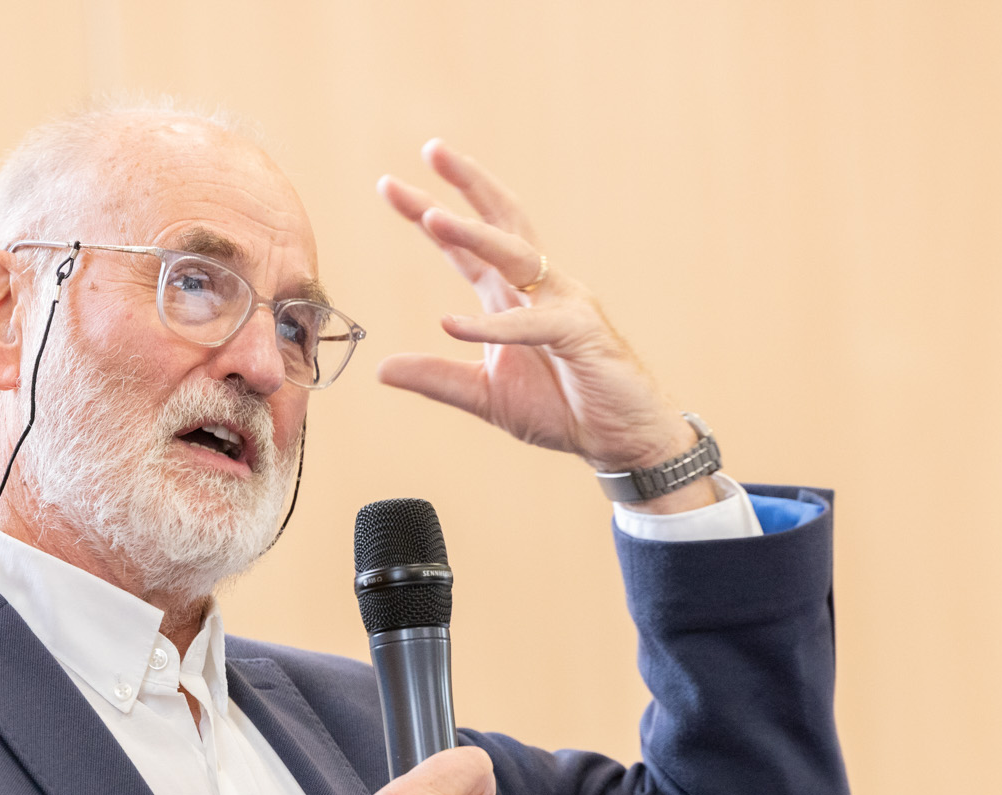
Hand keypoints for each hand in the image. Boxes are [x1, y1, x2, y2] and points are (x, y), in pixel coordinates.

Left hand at [377, 139, 710, 503]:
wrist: (621, 436)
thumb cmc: (563, 407)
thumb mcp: (485, 395)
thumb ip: (436, 379)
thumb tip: (381, 368)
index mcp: (512, 298)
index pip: (466, 247)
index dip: (430, 215)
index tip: (391, 186)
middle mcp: (538, 289)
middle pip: (501, 222)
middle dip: (466, 185)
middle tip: (430, 150)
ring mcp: (564, 305)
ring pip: (516, 257)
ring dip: (474, 236)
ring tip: (433, 218)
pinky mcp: (582, 335)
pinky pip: (532, 324)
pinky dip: (493, 325)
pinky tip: (454, 323)